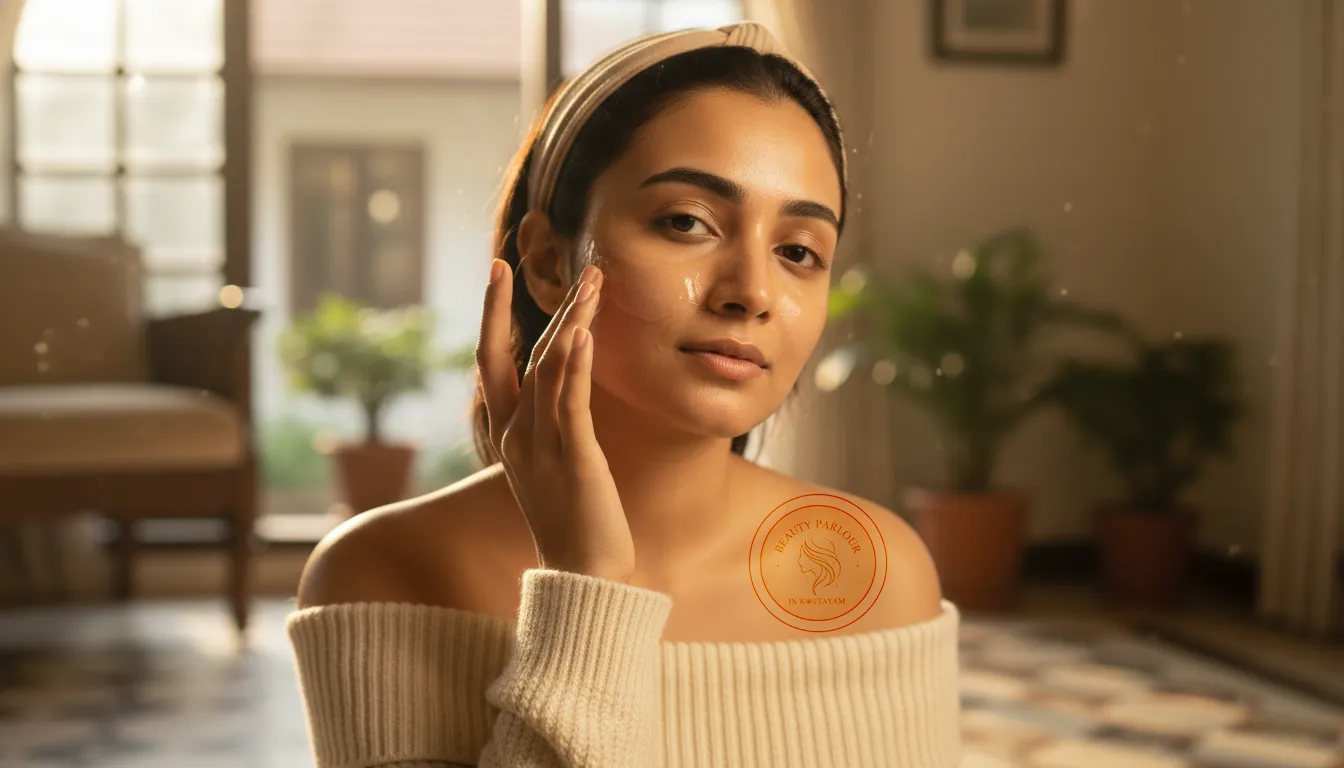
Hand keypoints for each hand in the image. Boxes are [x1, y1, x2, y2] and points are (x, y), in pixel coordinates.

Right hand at [476, 260, 634, 582]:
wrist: (584, 576)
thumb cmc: (573, 519)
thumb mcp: (552, 463)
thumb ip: (549, 423)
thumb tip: (560, 385)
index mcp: (507, 434)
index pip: (492, 362)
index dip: (493, 315)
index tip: (498, 270)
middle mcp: (515, 436)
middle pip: (506, 356)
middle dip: (508, 307)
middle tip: (514, 259)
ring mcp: (540, 447)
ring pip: (548, 370)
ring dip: (569, 321)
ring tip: (591, 282)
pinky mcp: (573, 460)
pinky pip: (570, 404)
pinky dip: (575, 366)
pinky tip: (583, 335)